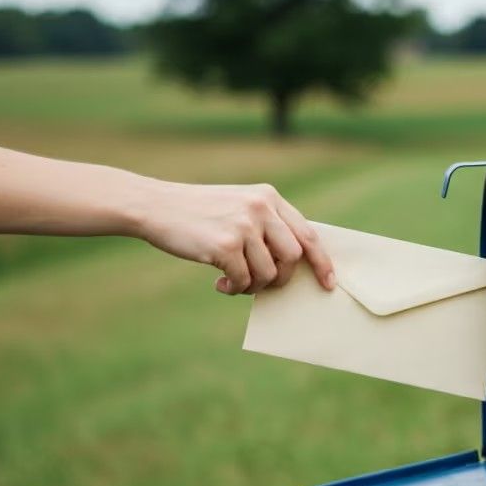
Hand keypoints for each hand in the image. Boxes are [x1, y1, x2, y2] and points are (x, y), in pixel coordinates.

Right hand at [134, 182, 335, 294]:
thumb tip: (292, 264)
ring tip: (235, 281)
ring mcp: (243, 226)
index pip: (308, 233)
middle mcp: (260, 208)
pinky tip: (219, 282)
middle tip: (263, 283)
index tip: (328, 282)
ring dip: (254, 285)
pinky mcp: (224, 245)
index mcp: (269, 197)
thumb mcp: (239, 205)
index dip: (321, 261)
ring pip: (269, 272)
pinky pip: (243, 280)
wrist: (157, 206)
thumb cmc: (200, 213)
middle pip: (293, 256)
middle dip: (281, 277)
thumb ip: (267, 225)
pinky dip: (234, 288)